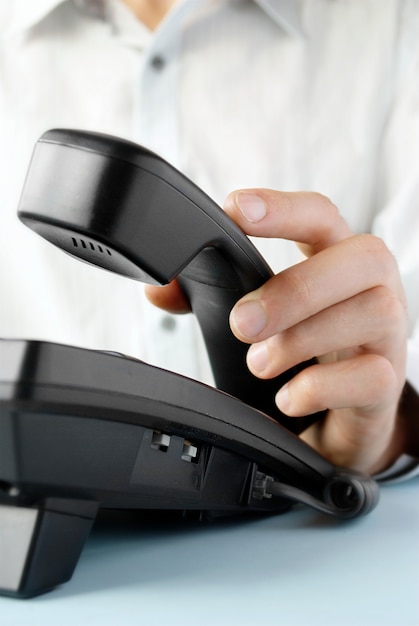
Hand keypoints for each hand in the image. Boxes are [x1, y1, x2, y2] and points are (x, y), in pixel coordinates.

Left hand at [225, 189, 408, 474]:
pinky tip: (286, 398)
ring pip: (372, 312)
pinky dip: (320, 387)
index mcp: (335, 259)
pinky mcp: (385, 384)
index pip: (320, 215)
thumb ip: (212, 297)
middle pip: (361, 258)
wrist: (343, 413)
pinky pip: (371, 376)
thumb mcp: (265, 316)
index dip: (283, 207)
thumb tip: (160, 290)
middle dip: (295, 288)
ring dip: (302, 338)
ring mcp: (386, 335)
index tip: (236, 210)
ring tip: (259, 363)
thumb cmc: (304, 351)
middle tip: (243, 324)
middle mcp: (371, 287)